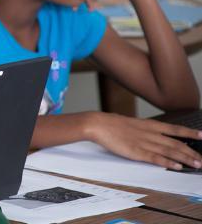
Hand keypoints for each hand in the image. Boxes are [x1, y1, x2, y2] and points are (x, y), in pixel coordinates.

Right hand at [86, 112, 201, 169]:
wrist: (98, 124)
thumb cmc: (111, 124)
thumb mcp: (131, 123)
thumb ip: (143, 129)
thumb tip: (151, 134)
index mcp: (148, 125)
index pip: (174, 129)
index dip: (189, 133)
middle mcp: (150, 133)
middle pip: (175, 143)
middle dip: (191, 151)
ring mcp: (144, 143)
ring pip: (169, 151)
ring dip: (185, 158)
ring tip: (197, 164)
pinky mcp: (136, 152)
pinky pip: (156, 158)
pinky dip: (168, 162)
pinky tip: (177, 166)